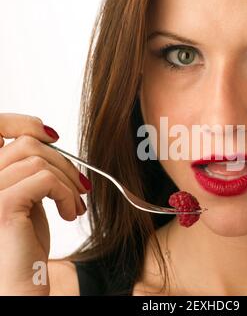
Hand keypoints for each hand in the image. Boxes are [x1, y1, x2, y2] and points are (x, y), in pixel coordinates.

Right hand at [0, 113, 90, 294]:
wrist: (20, 281)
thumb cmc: (23, 242)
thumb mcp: (26, 195)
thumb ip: (27, 168)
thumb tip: (49, 139)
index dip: (24, 123)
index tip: (53, 136)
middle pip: (26, 142)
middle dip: (64, 162)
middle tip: (81, 186)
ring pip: (39, 159)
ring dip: (68, 181)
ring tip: (76, 205)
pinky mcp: (1, 204)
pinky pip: (44, 178)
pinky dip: (66, 193)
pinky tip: (70, 214)